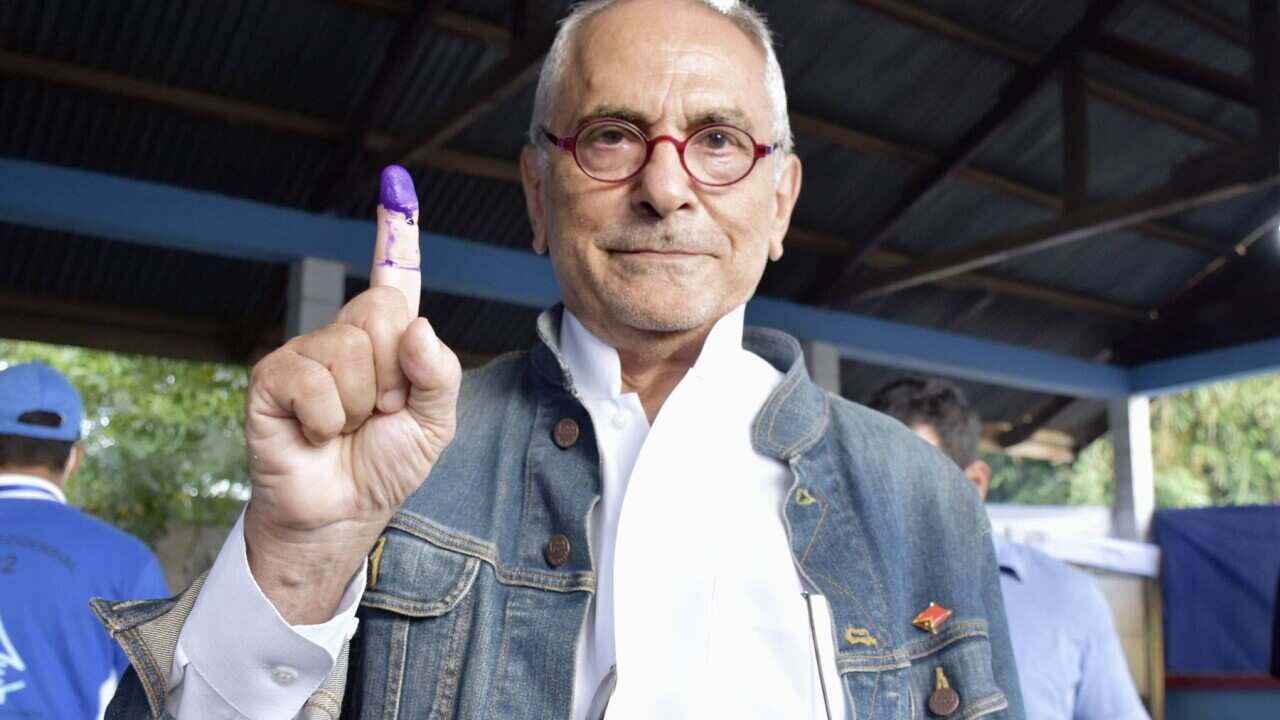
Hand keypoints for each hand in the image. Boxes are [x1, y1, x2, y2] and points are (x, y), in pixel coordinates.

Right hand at [242, 166, 461, 622]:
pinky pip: (315, 381)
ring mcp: (306, 355)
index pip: (393, 277)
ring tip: (345, 429)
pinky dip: (327, 418)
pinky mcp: (273, 379)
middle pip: (381, 314)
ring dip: (361, 405)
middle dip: (394, 376)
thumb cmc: (384, 467)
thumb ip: (438, 373)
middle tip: (379, 414)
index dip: (396, 232)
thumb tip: (417, 327)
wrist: (341, 516)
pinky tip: (316, 434)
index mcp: (389, 342)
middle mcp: (345, 337)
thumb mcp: (435, 422)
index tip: (396, 183)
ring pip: (352, 350)